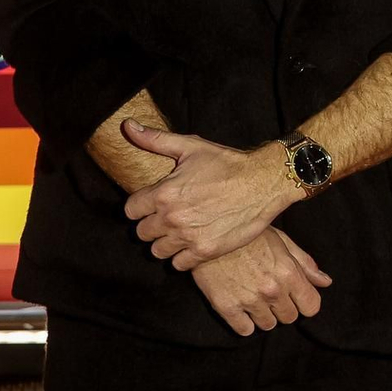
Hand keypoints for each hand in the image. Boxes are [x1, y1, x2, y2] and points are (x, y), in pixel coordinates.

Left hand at [122, 120, 299, 269]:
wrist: (264, 182)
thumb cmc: (228, 163)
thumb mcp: (191, 147)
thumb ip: (155, 139)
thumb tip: (127, 126)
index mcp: (164, 193)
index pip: (130, 211)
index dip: (141, 206)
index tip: (153, 203)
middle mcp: (172, 218)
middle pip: (142, 233)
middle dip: (153, 224)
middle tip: (169, 216)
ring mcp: (188, 237)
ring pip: (158, 251)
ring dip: (165, 242)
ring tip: (180, 231)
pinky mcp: (205, 251)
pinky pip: (178, 264)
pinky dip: (183, 256)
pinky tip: (193, 242)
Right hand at [191, 227, 332, 335]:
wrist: (211, 232)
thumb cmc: (249, 234)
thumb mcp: (282, 241)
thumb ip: (305, 264)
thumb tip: (325, 282)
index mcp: (288, 272)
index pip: (311, 306)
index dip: (305, 301)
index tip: (297, 296)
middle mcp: (272, 290)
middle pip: (290, 317)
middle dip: (284, 306)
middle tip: (272, 291)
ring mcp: (249, 301)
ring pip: (268, 325)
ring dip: (264, 314)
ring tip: (255, 296)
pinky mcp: (227, 308)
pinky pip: (244, 330)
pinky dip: (244, 322)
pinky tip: (242, 306)